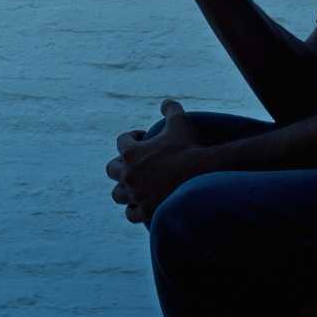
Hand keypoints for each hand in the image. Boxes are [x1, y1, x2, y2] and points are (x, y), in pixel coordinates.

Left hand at [107, 99, 207, 224]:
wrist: (203, 176)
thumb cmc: (190, 148)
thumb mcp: (180, 123)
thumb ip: (171, 109)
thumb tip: (165, 103)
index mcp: (132, 151)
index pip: (121, 141)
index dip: (132, 138)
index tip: (143, 138)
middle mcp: (128, 174)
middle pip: (112, 169)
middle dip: (121, 165)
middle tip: (136, 165)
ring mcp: (136, 194)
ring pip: (117, 194)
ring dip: (124, 189)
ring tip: (135, 187)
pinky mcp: (146, 210)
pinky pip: (131, 213)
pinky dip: (135, 209)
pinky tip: (143, 205)